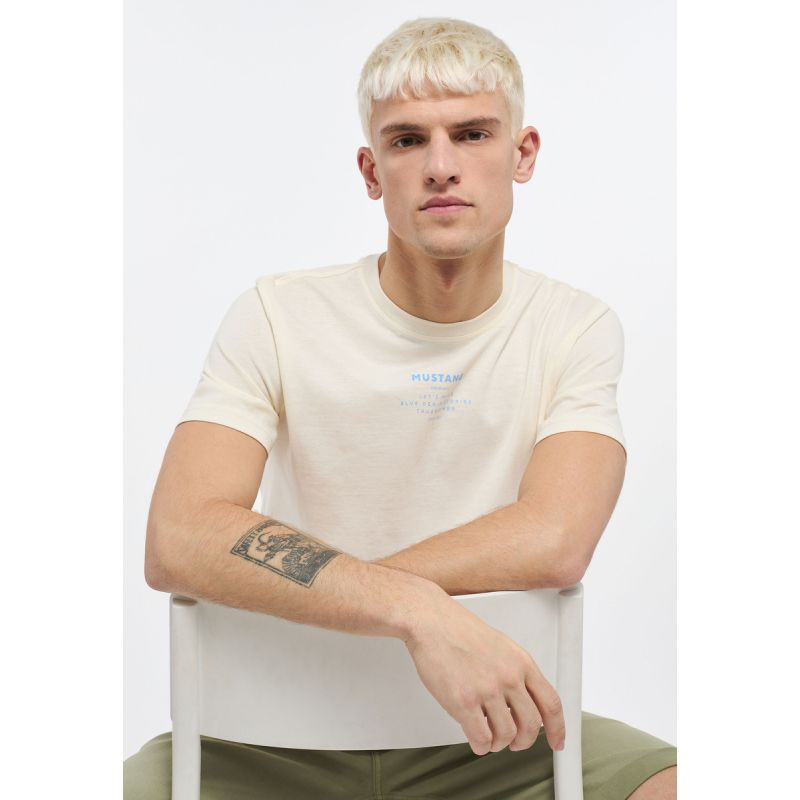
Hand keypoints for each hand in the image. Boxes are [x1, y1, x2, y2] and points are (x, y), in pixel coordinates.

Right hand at [404, 593, 565, 755]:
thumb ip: (515, 673)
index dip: (558, 729)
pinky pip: (481, 739)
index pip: (551, 703)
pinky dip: (480, 746)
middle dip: (524, 741)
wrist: (431, 622)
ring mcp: (487, 690)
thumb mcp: (501, 646)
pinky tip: (475, 738)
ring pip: (507, 736)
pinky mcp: (464, 701)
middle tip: (514, 742)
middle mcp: (508, 677)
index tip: (556, 741)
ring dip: (498, 743)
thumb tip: (521, 702)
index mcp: (521, 662)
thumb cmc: (459, 631)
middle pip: (532, 725)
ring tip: (489, 737)